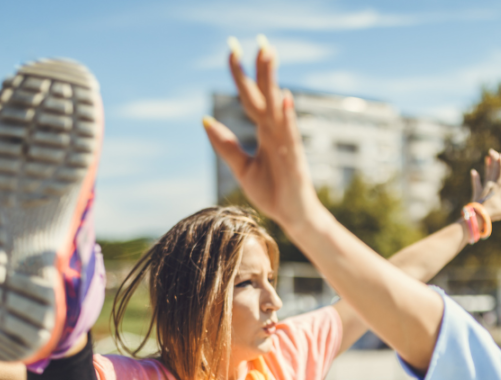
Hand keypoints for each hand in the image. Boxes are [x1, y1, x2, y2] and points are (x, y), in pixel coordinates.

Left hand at [203, 42, 320, 228]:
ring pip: (277, 106)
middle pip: (266, 94)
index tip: (232, 50)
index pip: (251, 97)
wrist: (294, 218)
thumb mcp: (243, 168)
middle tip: (258, 39)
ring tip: (269, 55)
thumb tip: (206, 120)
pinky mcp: (294, 159)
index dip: (242, 75)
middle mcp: (277, 132)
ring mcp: (287, 143)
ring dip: (273, 81)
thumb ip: (226, 145)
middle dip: (262, 67)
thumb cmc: (273, 193)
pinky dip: (287, 115)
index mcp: (265, 132)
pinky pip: (289, 134)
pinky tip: (284, 97)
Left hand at [470, 149, 500, 221]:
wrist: (480, 214)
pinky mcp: (477, 194)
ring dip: (487, 166)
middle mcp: (492, 184)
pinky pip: (476, 184)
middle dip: (494, 160)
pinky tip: (473, 171)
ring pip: (486, 174)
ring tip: (486, 157)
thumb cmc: (496, 210)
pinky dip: (475, 178)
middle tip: (492, 151)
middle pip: (494, 170)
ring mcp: (484, 188)